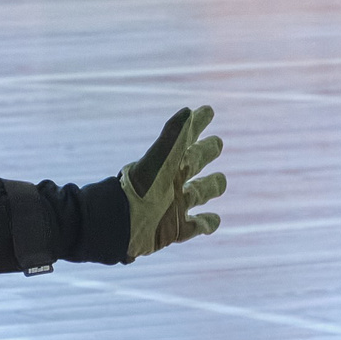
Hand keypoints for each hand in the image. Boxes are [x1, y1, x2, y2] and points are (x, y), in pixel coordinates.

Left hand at [118, 106, 225, 259]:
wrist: (120, 223)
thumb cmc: (139, 189)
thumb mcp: (158, 159)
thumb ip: (174, 136)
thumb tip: (189, 111)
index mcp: (169, 164)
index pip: (188, 138)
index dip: (198, 124)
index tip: (208, 110)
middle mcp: (173, 182)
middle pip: (196, 163)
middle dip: (206, 153)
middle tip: (217, 143)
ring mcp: (176, 206)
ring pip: (200, 193)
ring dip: (211, 186)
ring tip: (220, 180)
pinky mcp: (176, 229)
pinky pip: (197, 226)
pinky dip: (207, 223)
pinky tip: (214, 220)